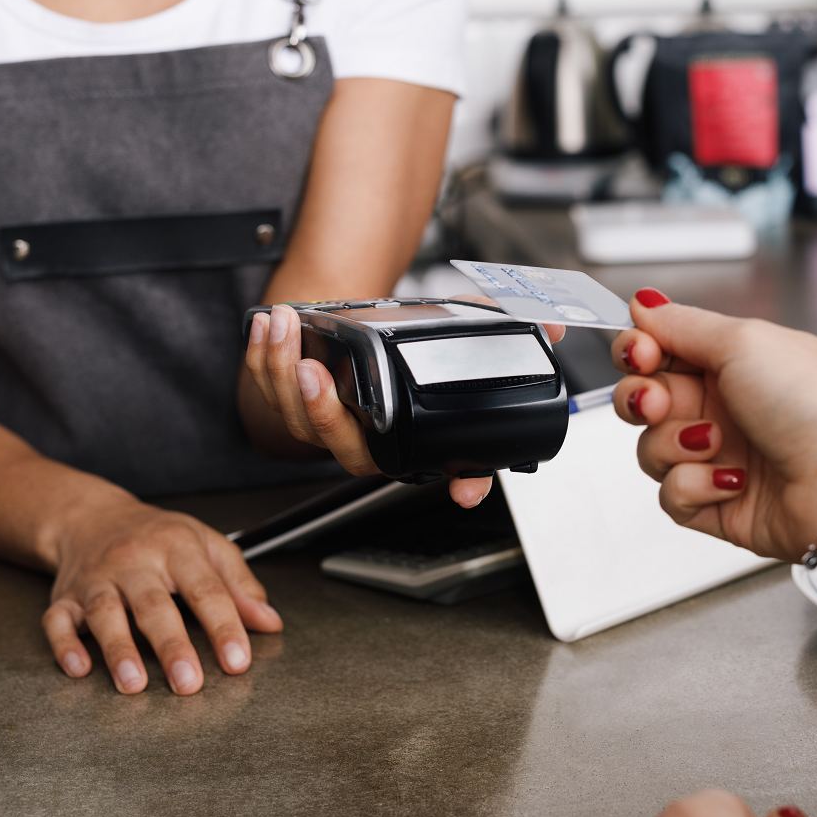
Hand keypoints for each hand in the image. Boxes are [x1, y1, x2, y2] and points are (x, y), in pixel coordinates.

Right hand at [41, 495, 280, 693]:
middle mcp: (134, 562)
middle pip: (154, 605)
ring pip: (105, 613)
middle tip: (189, 683)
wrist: (92, 516)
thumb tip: (270, 622)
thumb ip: (240, 585)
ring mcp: (96, 579)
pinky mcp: (64, 597)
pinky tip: (79, 668)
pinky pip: (57, 620)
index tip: (238, 661)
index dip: (224, 626)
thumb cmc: (159, 536)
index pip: (206, 589)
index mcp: (176, 548)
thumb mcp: (208, 546)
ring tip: (134, 683)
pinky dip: (65, 645)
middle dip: (172, 646)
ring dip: (118, 650)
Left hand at [243, 299, 562, 508]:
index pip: (444, 470)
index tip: (466, 490)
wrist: (352, 336)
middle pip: (340, 443)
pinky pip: (266, 390)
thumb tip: (554, 330)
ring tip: (284, 326)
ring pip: (293, 416)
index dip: (462, 482)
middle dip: (321, 409)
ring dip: (280, 371)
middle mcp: (367, 443)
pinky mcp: (287, 404)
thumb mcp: (455, 336)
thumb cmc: (400, 347)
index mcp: (410, 440)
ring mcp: (323, 427)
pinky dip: (261, 358)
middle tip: (315, 373)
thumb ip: (501, 329)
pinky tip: (269, 327)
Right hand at [611, 290, 816, 561]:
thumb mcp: (745, 342)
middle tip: (658, 402)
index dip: (638, 351)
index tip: (641, 352)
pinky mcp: (718, 504)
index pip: (659, 351)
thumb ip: (682, 324)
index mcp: (732, 361)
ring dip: (674, 445)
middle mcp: (724, 406)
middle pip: (644, 399)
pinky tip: (733, 481)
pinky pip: (672, 495)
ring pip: (652, 449)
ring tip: (716, 444)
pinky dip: (695, 487)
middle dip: (641, 399)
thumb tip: (643, 302)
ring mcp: (720, 457)